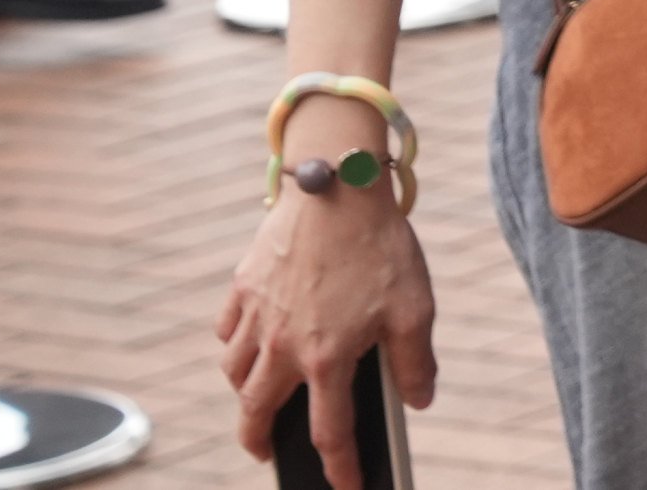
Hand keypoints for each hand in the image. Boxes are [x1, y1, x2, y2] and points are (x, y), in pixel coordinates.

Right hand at [218, 184, 434, 489]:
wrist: (337, 186)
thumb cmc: (381, 245)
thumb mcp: (416, 305)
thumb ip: (415, 360)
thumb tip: (418, 401)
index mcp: (327, 358)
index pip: (330, 432)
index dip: (340, 467)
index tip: (346, 485)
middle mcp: (282, 346)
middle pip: (256, 413)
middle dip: (258, 443)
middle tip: (265, 455)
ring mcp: (256, 316)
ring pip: (234, 374)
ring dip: (244, 394)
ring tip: (258, 399)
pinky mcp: (243, 286)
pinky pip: (228, 330)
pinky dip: (234, 345)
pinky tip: (247, 343)